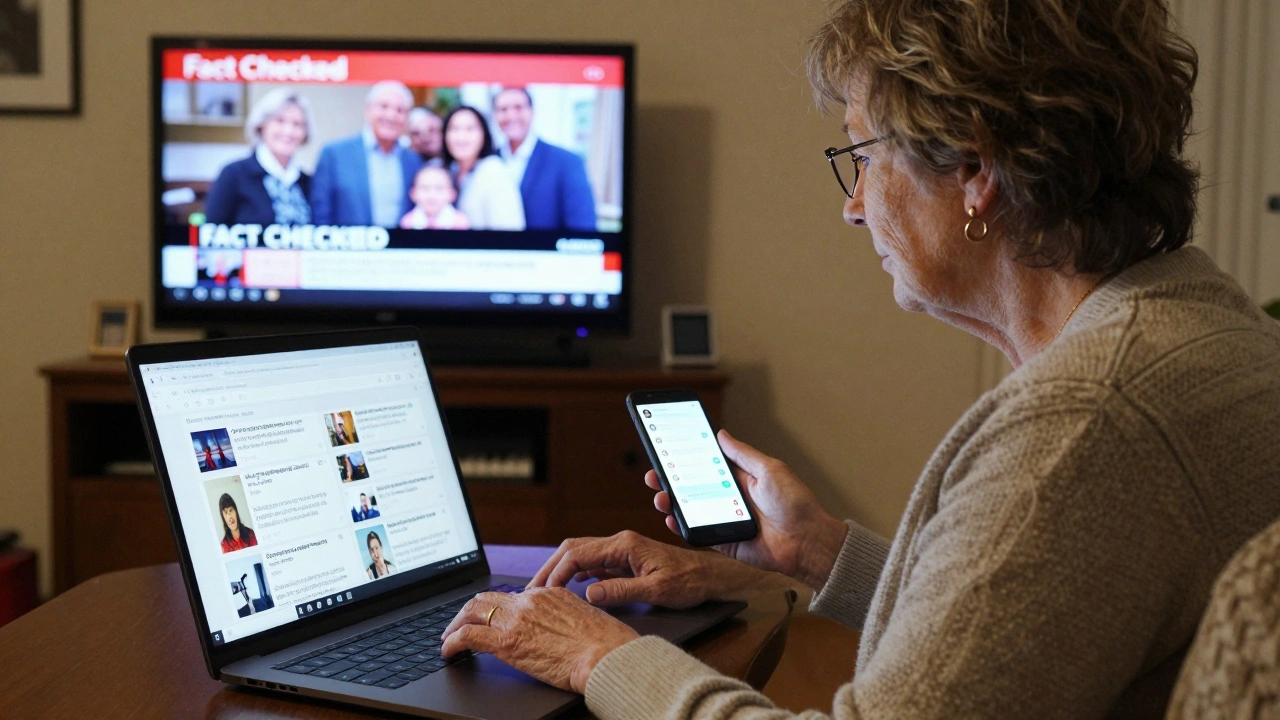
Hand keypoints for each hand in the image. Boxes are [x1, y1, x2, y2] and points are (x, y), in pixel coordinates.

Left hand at [440, 587, 638, 693]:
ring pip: (472, 611)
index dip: (497, 609)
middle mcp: (529, 600)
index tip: (491, 619)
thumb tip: (558, 628)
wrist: (606, 655)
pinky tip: (448, 651)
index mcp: (548, 593)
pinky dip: (452, 642)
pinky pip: (467, 636)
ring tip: (449, 638)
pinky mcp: (506, 641)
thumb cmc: (606, 643)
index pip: (512, 596)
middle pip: (487, 598)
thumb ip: (565, 616)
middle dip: (470, 611)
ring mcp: (516, 619)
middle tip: (461, 624)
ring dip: (456, 624)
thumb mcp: (585, 618)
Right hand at [527, 530, 763, 607]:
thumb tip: (588, 594)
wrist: (711, 577)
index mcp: (624, 544)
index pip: (578, 553)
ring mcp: (622, 551)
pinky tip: (571, 589)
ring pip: (581, 555)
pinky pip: (594, 564)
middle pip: (573, 549)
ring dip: (562, 571)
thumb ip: (621, 591)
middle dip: (551, 568)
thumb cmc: (689, 582)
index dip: (557, 572)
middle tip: (533, 590)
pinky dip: (576, 575)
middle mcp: (620, 543)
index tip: (543, 591)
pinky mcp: (626, 561)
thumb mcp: (656, 590)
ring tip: (546, 592)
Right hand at [647, 429, 846, 589]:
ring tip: (660, 495)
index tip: (667, 449)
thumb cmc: (795, 504)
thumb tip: (721, 434)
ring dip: (672, 502)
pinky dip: (681, 527)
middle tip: (654, 473)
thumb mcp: (769, 469)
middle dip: (671, 479)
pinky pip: (697, 533)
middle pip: (692, 486)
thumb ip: (742, 454)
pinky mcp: (724, 540)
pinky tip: (671, 518)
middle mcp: (729, 497)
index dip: (686, 457)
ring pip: (690, 509)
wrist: (807, 542)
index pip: (706, 464)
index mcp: (740, 478)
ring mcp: (724, 519)